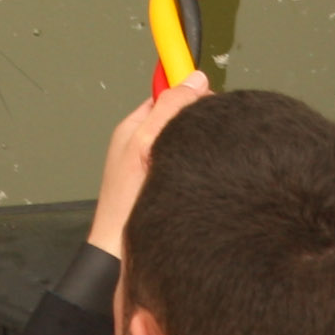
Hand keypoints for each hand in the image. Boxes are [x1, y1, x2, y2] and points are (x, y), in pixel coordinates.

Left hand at [89, 76, 210, 259]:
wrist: (121, 254)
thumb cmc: (124, 204)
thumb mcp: (145, 143)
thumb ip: (169, 109)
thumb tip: (193, 80)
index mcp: (133, 129)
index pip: (165, 96)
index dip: (187, 93)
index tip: (208, 94)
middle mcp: (144, 147)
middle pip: (180, 119)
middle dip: (198, 120)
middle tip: (212, 129)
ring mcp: (158, 168)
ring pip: (188, 144)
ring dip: (202, 147)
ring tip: (210, 155)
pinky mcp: (170, 187)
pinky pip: (192, 166)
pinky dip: (202, 167)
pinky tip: (209, 176)